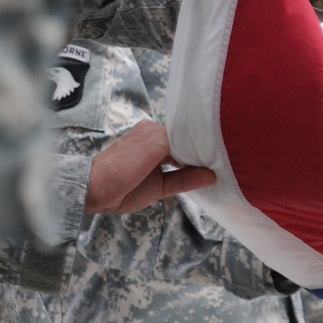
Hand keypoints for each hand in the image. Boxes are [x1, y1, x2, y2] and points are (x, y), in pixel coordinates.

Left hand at [85, 120, 214, 215]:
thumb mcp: (149, 148)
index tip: (219, 137)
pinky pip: (181, 181)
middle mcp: (157, 146)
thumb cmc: (119, 165)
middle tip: (225, 151)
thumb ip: (175, 146)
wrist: (96, 191)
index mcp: (152, 131)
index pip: (182, 131)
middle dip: (202, 149)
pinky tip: (210, 178)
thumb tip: (201, 152)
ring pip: (185, 164)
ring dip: (200, 165)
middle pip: (186, 147)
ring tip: (222, 164)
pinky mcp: (159, 186)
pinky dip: (195, 180)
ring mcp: (158, 167)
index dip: (199, 135)